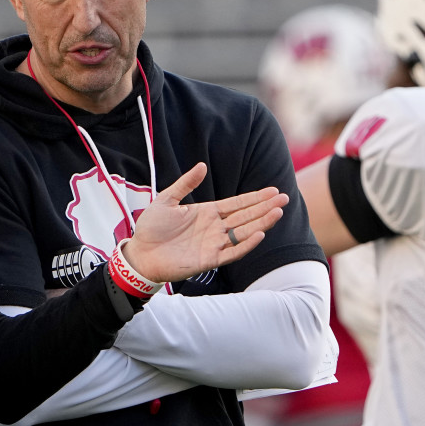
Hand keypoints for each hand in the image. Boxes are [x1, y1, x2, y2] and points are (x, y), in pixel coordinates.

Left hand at [124, 163, 288, 282]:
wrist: (139, 254)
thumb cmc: (151, 228)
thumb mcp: (167, 199)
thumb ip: (185, 184)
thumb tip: (202, 165)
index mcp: (207, 213)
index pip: (237, 204)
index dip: (255, 198)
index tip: (273, 191)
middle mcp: (214, 228)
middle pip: (246, 217)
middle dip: (265, 208)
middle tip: (285, 198)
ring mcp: (213, 244)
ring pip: (244, 233)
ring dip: (261, 223)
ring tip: (278, 212)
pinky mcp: (209, 260)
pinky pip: (232, 252)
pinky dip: (246, 244)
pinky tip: (260, 234)